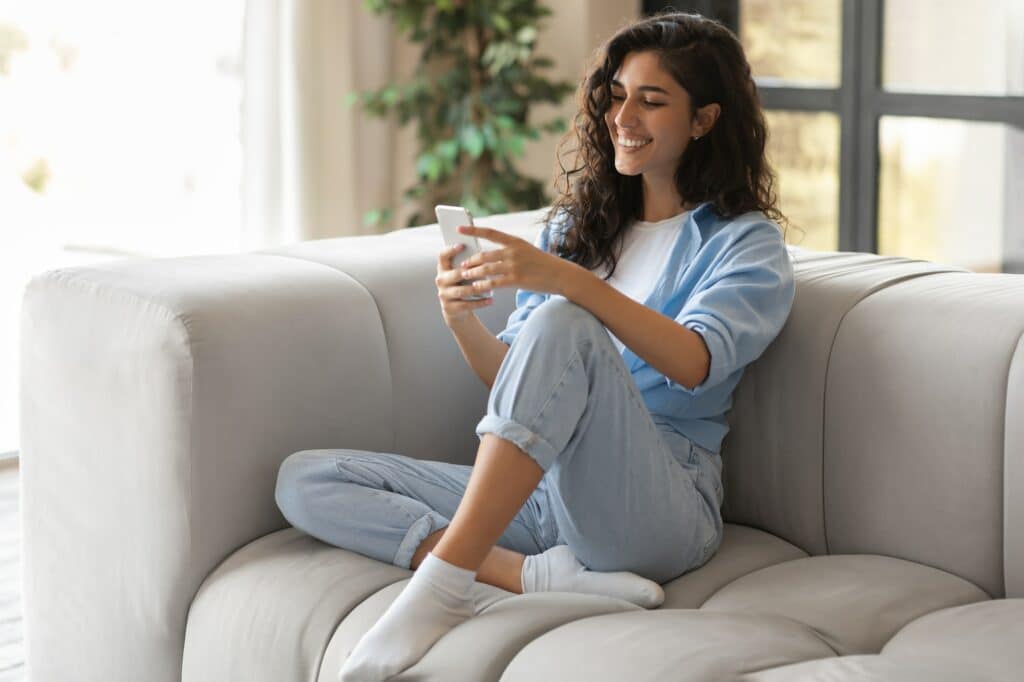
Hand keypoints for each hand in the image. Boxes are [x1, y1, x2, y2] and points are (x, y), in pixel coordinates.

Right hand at [436, 242, 493, 326]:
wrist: (456, 309)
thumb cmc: (463, 285)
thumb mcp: (462, 274)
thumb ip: (468, 265)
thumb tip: (484, 254)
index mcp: (443, 268)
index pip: (442, 256)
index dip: (450, 250)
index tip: (462, 245)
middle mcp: (441, 280)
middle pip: (455, 274)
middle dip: (470, 272)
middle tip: (485, 269)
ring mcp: (444, 294)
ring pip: (462, 291)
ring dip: (477, 289)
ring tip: (491, 288)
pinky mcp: (449, 307)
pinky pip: (466, 305)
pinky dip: (480, 303)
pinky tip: (490, 300)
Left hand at [454, 224, 578, 297]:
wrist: (561, 275)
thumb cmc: (543, 264)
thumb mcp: (527, 251)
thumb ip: (509, 251)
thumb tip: (488, 257)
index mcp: (515, 241)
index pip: (490, 233)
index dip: (473, 230)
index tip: (459, 228)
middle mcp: (513, 251)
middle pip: (484, 255)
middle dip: (471, 261)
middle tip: (462, 265)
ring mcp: (514, 266)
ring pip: (486, 269)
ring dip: (473, 273)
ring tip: (465, 277)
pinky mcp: (516, 280)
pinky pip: (493, 282)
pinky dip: (483, 285)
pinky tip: (476, 288)